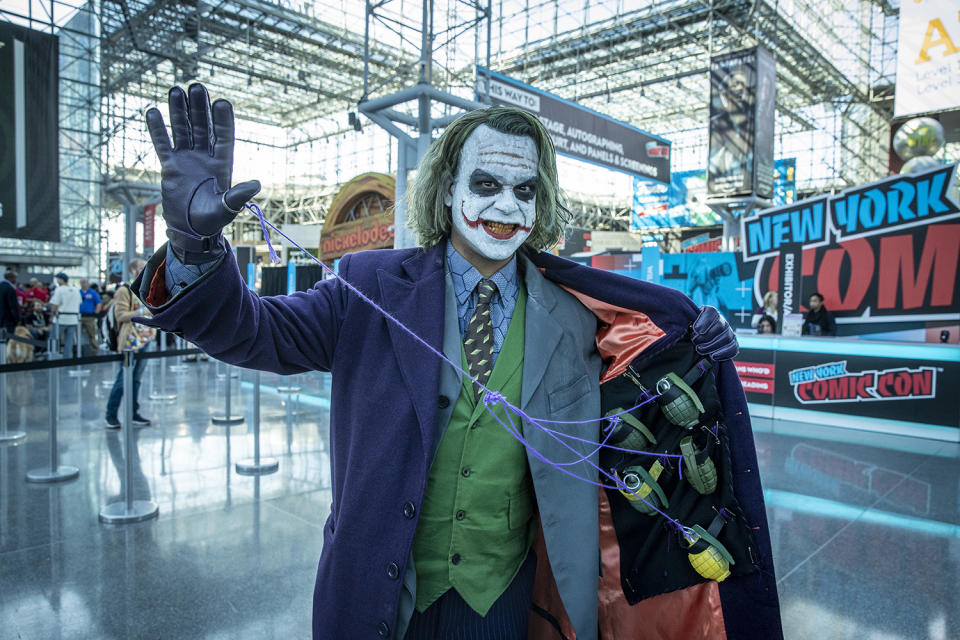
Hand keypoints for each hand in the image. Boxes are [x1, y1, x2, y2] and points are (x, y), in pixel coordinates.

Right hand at [145, 84, 259, 263]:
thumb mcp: (226, 209)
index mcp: (222, 164)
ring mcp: (187, 159)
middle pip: (202, 127)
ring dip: (179, 111)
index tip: (222, 102)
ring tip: (176, 90)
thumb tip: (256, 185)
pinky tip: (153, 112)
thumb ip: (238, 196)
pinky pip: (163, 144)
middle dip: (200, 108)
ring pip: (183, 130)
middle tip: (197, 86)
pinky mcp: (170, 166)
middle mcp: (205, 157)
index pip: (224, 137)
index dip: (223, 121)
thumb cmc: (212, 221)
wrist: (190, 230)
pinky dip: (158, 130)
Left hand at [691, 306, 737, 360]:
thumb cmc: (690, 331)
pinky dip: (724, 353)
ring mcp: (728, 332)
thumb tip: (690, 328)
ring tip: (700, 350)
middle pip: (720, 326)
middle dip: (706, 336)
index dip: (705, 321)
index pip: (711, 312)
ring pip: (726, 337)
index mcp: (710, 312)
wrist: (696, 342)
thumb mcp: (686, 324)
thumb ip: (686, 322)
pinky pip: (733, 347)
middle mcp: (722, 320)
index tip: (696, 330)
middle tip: (695, 342)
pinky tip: (713, 357)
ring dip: (712, 345)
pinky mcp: (732, 343)